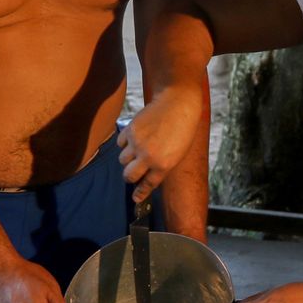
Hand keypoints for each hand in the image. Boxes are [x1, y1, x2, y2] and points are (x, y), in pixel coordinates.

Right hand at [118, 89, 203, 203]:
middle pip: (129, 176)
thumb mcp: (178, 153)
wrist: (177, 103)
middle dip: (129, 177)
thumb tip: (147, 175)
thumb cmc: (183, 129)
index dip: (140, 193)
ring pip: (122, 160)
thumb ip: (162, 166)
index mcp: (163, 165)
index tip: (135, 198)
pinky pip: (120, 143)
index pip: (147, 185)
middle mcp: (148, 157)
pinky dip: (124, 143)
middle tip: (131, 174)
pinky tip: (134, 138)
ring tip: (135, 151)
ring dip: (127, 159)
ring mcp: (137, 143)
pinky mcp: (130, 130)